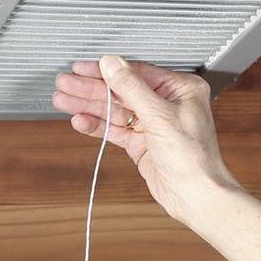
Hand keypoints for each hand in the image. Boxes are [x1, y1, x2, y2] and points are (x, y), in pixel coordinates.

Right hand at [50, 54, 235, 223]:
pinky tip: (80, 120)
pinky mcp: (142, 143)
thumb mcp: (160, 116)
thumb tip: (112, 64)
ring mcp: (153, 124)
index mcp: (181, 89)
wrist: (196, 196)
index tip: (83, 68)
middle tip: (66, 83)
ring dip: (89, 106)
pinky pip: (115, 129)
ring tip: (63, 99)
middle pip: (122, 90)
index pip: (136, 73)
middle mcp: (167, 104)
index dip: (107, 71)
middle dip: (92, 88)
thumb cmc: (193, 159)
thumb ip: (132, 88)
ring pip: (115, 110)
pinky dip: (97, 126)